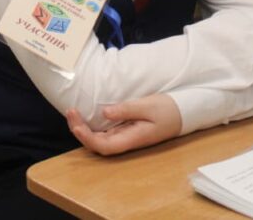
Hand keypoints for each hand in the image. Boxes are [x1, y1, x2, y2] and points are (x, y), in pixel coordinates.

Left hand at [66, 93, 181, 155]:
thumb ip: (126, 109)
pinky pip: (103, 132)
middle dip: (80, 131)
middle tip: (70, 112)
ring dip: (83, 128)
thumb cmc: (167, 110)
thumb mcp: (148, 106)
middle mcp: (125, 141)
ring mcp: (124, 136)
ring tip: (72, 112)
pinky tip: (84, 115)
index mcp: (132, 139)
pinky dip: (91, 125)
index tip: (77, 125)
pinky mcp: (123, 130)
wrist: (182, 113)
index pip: (104, 146)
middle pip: (97, 144)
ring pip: (98, 139)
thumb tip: (104, 112)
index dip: (88, 139)